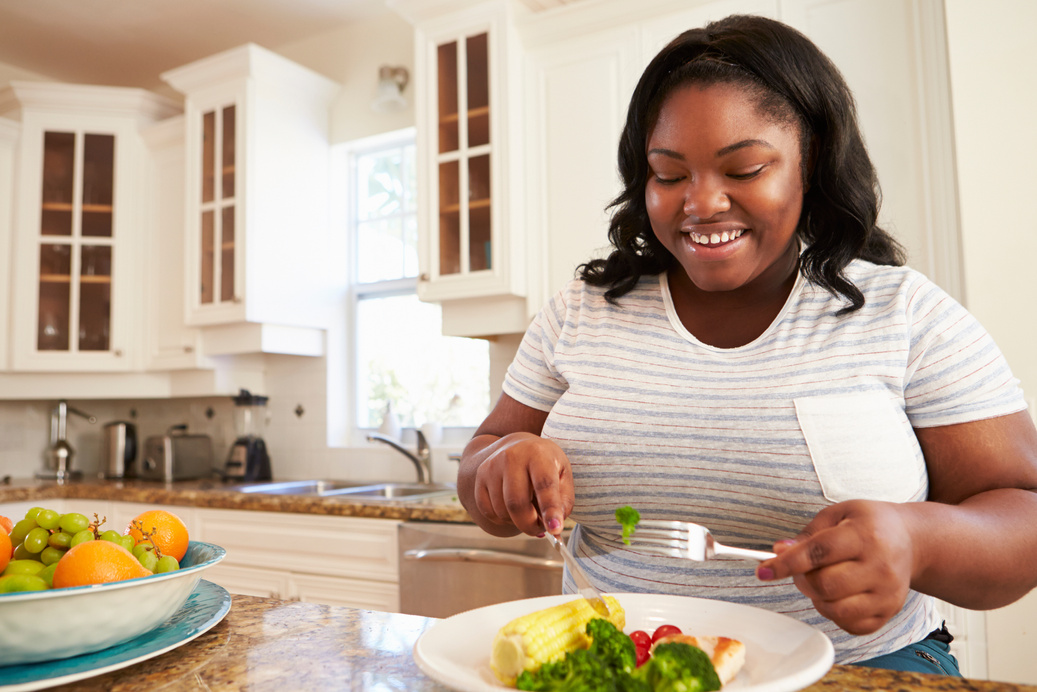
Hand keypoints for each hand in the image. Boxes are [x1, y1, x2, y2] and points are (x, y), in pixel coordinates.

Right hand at [471, 432, 573, 536]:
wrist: (516, 445)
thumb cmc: (544, 463)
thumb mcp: (562, 474)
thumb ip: (563, 501)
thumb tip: (554, 528)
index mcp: (538, 454)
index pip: (544, 485)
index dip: (550, 510)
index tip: (555, 530)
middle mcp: (511, 457)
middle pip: (517, 503)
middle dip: (530, 525)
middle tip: (540, 529)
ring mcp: (492, 467)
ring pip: (502, 511)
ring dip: (517, 522)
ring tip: (529, 513)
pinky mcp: (480, 478)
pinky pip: (488, 512)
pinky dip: (503, 519)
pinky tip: (512, 509)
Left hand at [757, 500, 915, 634]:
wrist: (911, 541)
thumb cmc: (868, 524)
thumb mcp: (837, 514)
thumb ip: (807, 534)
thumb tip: (779, 552)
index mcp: (865, 535)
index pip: (818, 553)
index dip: (786, 563)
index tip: (763, 570)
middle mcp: (880, 567)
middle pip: (824, 585)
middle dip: (801, 579)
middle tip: (801, 569)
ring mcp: (887, 594)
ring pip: (834, 609)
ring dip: (816, 597)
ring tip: (822, 579)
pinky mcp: (888, 613)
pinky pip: (849, 624)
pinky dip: (833, 612)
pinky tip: (838, 594)